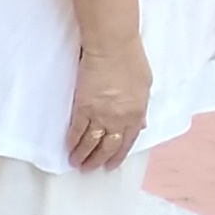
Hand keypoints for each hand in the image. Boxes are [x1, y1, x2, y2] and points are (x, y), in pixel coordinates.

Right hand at [68, 39, 152, 166]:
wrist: (113, 46)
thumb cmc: (131, 58)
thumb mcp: (145, 85)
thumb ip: (141, 108)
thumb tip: (140, 124)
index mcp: (136, 113)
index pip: (127, 142)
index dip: (118, 156)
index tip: (110, 165)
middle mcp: (118, 119)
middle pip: (107, 147)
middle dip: (98, 160)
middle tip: (89, 168)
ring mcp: (100, 115)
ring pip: (90, 143)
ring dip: (82, 156)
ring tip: (76, 163)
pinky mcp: (83, 108)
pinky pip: (76, 131)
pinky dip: (72, 142)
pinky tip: (69, 148)